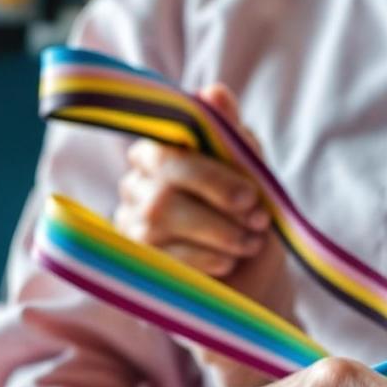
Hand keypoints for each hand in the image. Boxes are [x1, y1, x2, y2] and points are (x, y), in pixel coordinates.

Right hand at [114, 84, 293, 386]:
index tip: (254, 190)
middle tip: (257, 215)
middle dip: (216, 197)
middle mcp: (134, 191)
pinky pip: (159, 256)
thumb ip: (233, 137)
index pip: (165, 147)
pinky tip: (229, 261)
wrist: (258, 295)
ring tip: (250, 241)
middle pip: (160, 184)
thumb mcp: (254, 179)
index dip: (210, 168)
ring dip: (216, 230)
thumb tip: (214, 91)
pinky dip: (203, 256)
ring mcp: (128, 233)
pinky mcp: (134, 272)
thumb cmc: (252, 228)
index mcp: (159, 158)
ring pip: (159, 219)